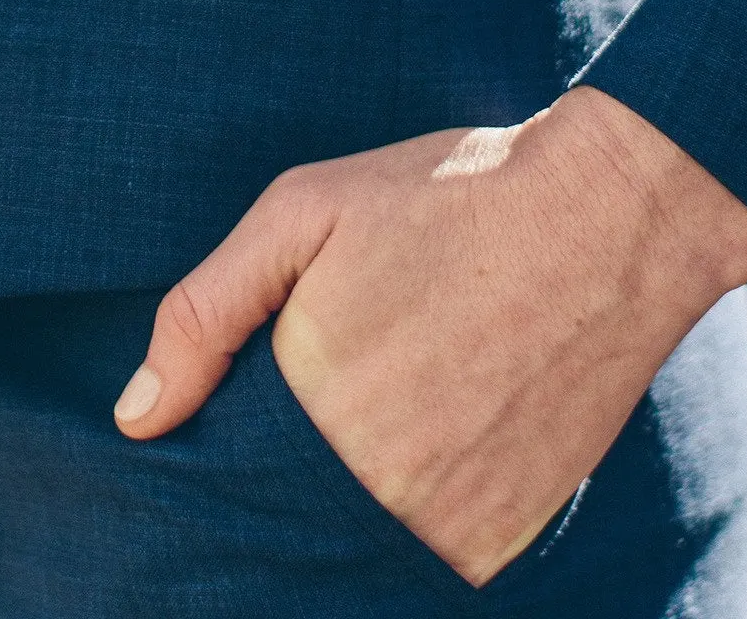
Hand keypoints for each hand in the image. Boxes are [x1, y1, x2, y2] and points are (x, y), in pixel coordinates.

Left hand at [113, 88, 746, 586]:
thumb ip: (205, 316)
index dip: (238, 424)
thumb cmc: (446, 197)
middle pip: (291, 502)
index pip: (227, 466)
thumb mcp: (304, 212)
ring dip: (362, 480)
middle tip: (364, 362)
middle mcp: (379, 484)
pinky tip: (449, 417)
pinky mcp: (508, 539)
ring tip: (409, 380)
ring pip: (359, 530)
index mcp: (313, 405)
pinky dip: (424, 503)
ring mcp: (450, 523)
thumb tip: (136, 419)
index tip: (275, 378)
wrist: (610, 214)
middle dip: (299, 451)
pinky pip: (431, 550)